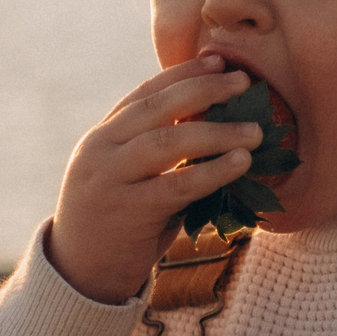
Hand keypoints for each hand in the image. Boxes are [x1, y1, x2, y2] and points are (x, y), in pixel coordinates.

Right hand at [45, 55, 266, 302]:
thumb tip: (219, 129)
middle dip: (202, 89)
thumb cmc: (118, 224)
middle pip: (155, 107)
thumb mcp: (129, 179)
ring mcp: (110, 179)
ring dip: (216, 132)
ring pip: (166, 142)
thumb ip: (158, 154)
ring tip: (255, 131)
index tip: (218, 60)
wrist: (81, 274)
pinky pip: (176, 185)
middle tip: (242, 81)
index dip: (183, 74)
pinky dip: (212, 171)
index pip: (144, 93)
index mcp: (102, 137)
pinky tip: (240, 163)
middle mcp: (100, 150)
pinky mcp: (127, 211)